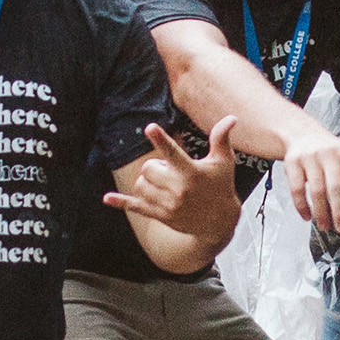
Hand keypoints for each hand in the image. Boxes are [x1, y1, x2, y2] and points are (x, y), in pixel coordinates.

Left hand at [106, 116, 241, 245]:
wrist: (219, 222)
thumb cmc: (221, 186)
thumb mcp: (224, 162)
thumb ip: (221, 138)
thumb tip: (231, 118)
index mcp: (192, 173)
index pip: (173, 153)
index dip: (161, 139)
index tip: (149, 128)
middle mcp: (179, 189)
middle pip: (148, 168)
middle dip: (155, 166)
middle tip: (170, 171)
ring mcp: (168, 205)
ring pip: (141, 185)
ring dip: (147, 181)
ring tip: (164, 183)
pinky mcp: (161, 215)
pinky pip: (136, 207)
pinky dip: (121, 202)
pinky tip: (107, 199)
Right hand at [285, 126, 339, 233]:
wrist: (305, 136)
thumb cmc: (337, 160)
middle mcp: (328, 152)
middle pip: (334, 185)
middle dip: (339, 209)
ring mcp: (309, 157)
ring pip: (315, 190)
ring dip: (320, 212)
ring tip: (325, 227)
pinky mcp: (292, 162)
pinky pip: (296, 188)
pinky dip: (301, 205)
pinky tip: (307, 217)